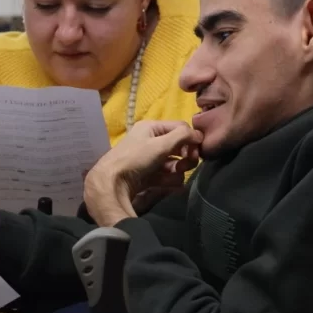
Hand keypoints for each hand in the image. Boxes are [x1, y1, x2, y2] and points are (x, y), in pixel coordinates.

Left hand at [84, 121, 201, 225]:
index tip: (197, 151)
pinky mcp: (148, 176)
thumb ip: (183, 136)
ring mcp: (149, 160)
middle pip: (178, 146)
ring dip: (179, 169)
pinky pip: (166, 175)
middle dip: (185, 156)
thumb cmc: (136, 158)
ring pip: (174, 162)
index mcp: (150, 128)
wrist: (112, 184)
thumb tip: (200, 135)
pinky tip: (172, 184)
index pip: (179, 128)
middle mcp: (150, 141)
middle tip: (186, 164)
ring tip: (176, 175)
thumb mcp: (160, 144)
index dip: (190, 138)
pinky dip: (171, 179)